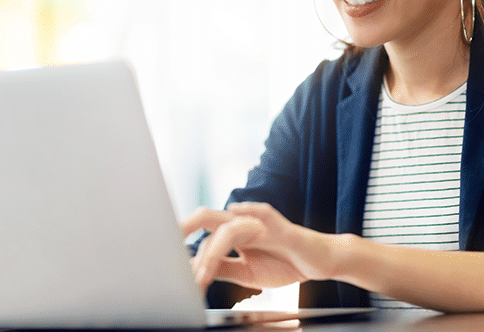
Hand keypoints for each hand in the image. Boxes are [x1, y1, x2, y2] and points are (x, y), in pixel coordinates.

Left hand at [180, 202, 334, 289]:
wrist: (317, 263)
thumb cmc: (283, 263)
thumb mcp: (246, 273)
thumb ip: (223, 268)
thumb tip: (194, 270)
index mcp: (233, 235)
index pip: (204, 238)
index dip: (188, 253)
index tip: (169, 266)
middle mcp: (243, 225)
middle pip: (208, 218)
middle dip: (185, 227)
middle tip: (166, 245)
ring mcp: (261, 224)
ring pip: (229, 227)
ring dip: (212, 251)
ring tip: (203, 274)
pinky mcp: (281, 227)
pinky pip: (264, 212)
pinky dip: (249, 209)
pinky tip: (235, 211)